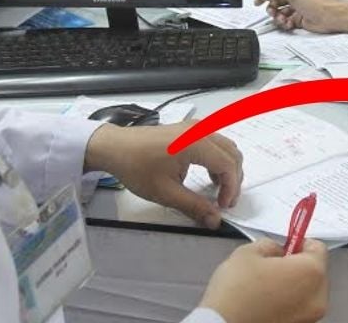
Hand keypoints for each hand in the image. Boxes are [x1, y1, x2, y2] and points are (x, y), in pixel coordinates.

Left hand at [84, 121, 242, 228]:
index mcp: (196, 143)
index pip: (228, 165)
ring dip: (227, 168)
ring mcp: (194, 127)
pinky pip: (214, 142)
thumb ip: (194, 206)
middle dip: (233, 179)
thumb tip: (215, 220)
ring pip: (226, 146)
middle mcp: (200, 130)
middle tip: (224, 201)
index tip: (222, 207)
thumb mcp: (166, 192)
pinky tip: (207, 175)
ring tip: (216, 190)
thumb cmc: (137, 167)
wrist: (114, 147)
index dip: (231, 188)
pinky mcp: (188, 129)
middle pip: (232, 154)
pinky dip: (218, 159)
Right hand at [199, 238, 328, 322]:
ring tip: (267, 287)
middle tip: (273, 266)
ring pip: (308, 292)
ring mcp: (311, 317)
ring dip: (294, 286)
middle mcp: (318, 297)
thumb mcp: (248, 252)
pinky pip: (299, 308)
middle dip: (298, 266)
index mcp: (311, 272)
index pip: (318, 248)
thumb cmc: (237, 290)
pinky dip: (289, 303)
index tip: (285, 246)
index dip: (300, 242)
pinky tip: (267, 303)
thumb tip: (278, 251)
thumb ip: (270, 245)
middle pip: (316, 272)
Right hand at [255, 0, 341, 32]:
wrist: (330, 17)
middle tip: (273, 13)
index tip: (257, 2)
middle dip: (273, 8)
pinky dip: (285, 23)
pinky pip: (286, 21)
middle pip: (276, 2)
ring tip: (282, 19)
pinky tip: (288, 24)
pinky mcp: (300, 19)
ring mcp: (298, 8)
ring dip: (279, 17)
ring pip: (281, 13)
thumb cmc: (318, 3)